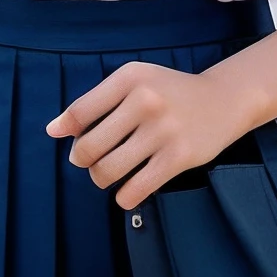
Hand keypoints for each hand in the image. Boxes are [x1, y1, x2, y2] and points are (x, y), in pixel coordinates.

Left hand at [45, 61, 252, 208]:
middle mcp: (145, 101)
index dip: (67, 131)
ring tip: (106, 174)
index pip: (80, 112)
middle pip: (89, 146)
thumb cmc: (168, 92)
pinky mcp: (179, 157)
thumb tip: (53, 130)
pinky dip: (124, 197)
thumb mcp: (134, 82)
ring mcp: (163, 130)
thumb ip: (95, 103)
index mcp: (129, 78)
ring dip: (100, 178)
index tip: (68, 138)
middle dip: (81, 159)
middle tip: (89, 160)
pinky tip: (127, 192)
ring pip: (108, 171)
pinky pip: (136, 189)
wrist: (223, 100)